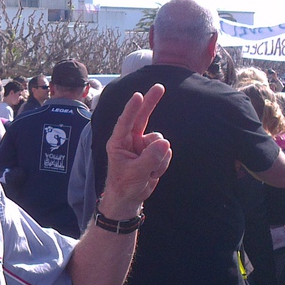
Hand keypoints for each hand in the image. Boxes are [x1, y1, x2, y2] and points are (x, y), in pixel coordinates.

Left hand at [101, 83, 171, 217]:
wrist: (130, 198)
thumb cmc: (125, 185)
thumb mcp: (135, 173)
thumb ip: (150, 158)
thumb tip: (165, 142)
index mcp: (118, 142)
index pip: (125, 122)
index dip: (132, 109)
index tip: (138, 95)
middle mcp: (131, 139)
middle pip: (143, 117)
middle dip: (151, 102)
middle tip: (159, 86)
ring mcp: (143, 145)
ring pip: (160, 141)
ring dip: (158, 158)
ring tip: (148, 172)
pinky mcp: (154, 151)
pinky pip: (166, 152)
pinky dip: (162, 164)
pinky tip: (152, 172)